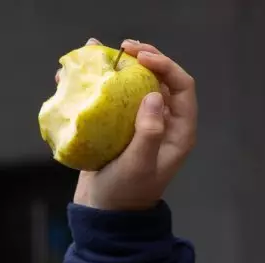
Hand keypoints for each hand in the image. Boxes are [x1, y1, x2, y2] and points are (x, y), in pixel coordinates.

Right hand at [55, 38, 197, 210]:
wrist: (104, 214)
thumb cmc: (125, 193)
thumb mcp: (139, 165)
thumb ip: (150, 132)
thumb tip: (155, 95)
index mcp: (178, 130)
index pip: (182, 86)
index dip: (166, 65)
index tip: (141, 57)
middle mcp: (163, 122)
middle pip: (160, 79)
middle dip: (144, 58)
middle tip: (122, 47)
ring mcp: (140, 122)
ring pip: (136, 84)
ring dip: (120, 66)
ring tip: (100, 52)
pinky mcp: (119, 126)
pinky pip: (114, 97)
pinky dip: (101, 83)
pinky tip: (82, 73)